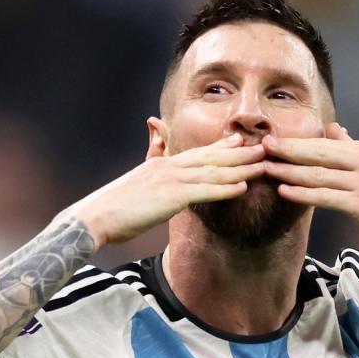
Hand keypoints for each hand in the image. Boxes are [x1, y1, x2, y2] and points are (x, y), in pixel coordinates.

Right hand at [67, 133, 265, 246]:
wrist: (94, 218)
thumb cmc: (113, 207)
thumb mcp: (135, 180)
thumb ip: (149, 162)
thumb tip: (154, 145)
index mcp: (161, 164)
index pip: (197, 153)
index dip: (220, 146)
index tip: (240, 139)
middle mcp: (168, 167)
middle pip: (210, 157)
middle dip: (239, 152)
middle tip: (264, 147)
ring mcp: (170, 180)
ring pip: (212, 172)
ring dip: (240, 168)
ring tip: (262, 165)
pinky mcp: (170, 197)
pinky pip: (203, 192)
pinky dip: (224, 188)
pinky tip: (242, 188)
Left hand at [263, 123, 358, 260]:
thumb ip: (354, 149)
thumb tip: (335, 129)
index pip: (325, 143)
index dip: (297, 141)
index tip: (271, 138)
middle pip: (318, 152)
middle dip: (287, 149)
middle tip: (260, 146)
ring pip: (319, 174)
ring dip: (289, 170)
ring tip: (265, 168)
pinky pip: (328, 197)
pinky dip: (304, 192)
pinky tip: (285, 191)